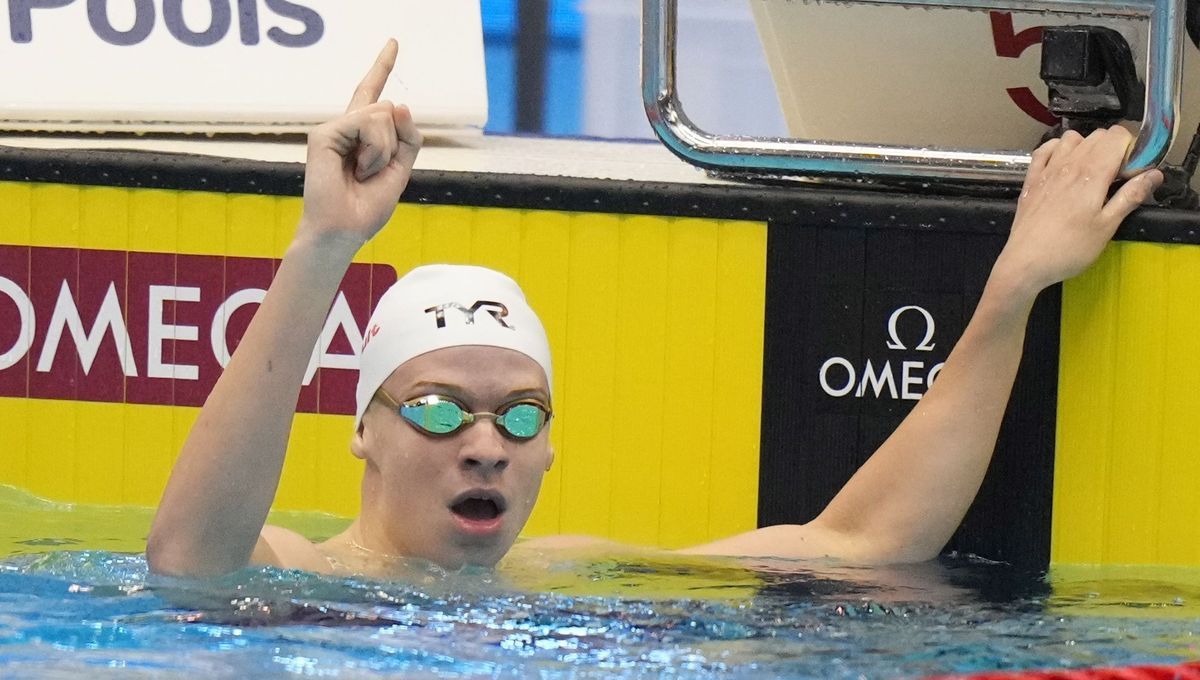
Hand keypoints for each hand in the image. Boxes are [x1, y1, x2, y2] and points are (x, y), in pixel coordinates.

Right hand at [298, 39, 423, 247]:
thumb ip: (408, 137)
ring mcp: (334, 128)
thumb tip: (399, 103)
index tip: (394, 42)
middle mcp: (347, 126)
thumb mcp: (401, 170)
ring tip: (362, 173)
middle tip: (371, 173)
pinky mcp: (324, 133)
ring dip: (385, 150)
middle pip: (391, 110)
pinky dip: (374, 151)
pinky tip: (356, 169)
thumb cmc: (366, 207)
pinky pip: (368, 123)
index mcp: (363, 134)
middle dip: (395, 144)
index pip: (374, 94)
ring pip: (382, 114)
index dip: (382, 67)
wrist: (344, 230)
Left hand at [994, 127, 1162, 292]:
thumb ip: (1130, 196)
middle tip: (1116, 176)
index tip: (1132, 170)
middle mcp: (1069, 164)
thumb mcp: (1107, 226)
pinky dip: (1058, 149)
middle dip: (1113, 148)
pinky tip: (1063, 164)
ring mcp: (1047, 170)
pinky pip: (1045, 149)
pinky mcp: (1031, 180)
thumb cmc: (1069, 249)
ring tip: (1091, 171)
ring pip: (1072, 138)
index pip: (1117, 136)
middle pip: (1098, 135)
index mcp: (1092, 173)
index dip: (1131, 148)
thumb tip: (1154, 175)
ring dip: (1086, 146)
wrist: (1025, 262)